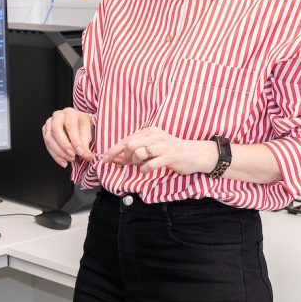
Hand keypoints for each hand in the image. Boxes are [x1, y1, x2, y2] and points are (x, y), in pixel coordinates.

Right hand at [43, 108, 94, 166]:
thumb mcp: (88, 133)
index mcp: (70, 113)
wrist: (77, 125)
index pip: (71, 126)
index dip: (75, 140)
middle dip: (64, 146)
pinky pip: (47, 145)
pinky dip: (55, 155)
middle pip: (56, 130)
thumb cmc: (82, 127)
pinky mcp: (45, 131)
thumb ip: (86, 144)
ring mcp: (49, 123)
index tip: (80, 152)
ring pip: (49, 138)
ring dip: (59, 152)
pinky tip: (63, 162)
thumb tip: (87, 156)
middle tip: (72, 157)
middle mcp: (58, 115)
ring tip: (70, 160)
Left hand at [102, 127, 217, 176]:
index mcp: (150, 131)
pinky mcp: (170, 156)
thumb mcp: (153, 148)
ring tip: (142, 165)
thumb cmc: (171, 152)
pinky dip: (145, 169)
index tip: (105, 160)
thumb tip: (116, 158)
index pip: (126, 139)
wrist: (195, 154)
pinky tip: (148, 170)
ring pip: (139, 153)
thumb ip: (135, 152)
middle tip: (131, 164)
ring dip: (136, 163)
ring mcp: (163, 145)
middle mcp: (155, 135)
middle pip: (130, 145)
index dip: (113, 150)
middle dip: (126, 158)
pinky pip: (151, 164)